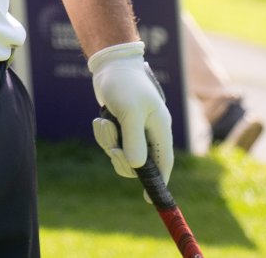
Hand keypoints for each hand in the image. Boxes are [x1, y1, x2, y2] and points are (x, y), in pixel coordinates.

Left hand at [87, 40, 172, 183]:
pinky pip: (112, 142)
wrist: (110, 65)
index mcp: (160, 128)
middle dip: (122, 159)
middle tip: (112, 149)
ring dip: (109, 143)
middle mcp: (150, 131)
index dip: (159, 182)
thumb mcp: (129, 112)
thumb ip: (134, 140)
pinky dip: (104, 135)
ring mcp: (135, 129)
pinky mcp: (121, 125)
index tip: (148, 200)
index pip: (164, 163)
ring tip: (105, 123)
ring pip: (122, 153)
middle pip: (139, 163)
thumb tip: (137, 166)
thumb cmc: (124, 84)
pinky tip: (101, 119)